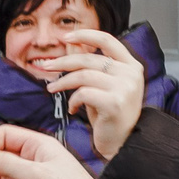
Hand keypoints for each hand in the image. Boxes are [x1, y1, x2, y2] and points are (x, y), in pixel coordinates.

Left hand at [41, 29, 145, 161]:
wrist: (122, 143)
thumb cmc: (110, 114)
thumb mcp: (101, 86)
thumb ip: (90, 65)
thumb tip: (71, 44)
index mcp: (131, 65)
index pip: (107, 40)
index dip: (85, 35)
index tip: (66, 38)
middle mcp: (131, 73)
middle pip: (89, 59)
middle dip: (63, 62)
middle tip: (46, 66)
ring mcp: (125, 87)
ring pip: (83, 75)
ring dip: (63, 82)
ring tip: (52, 89)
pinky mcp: (115, 102)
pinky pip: (83, 93)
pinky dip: (73, 100)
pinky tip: (73, 109)